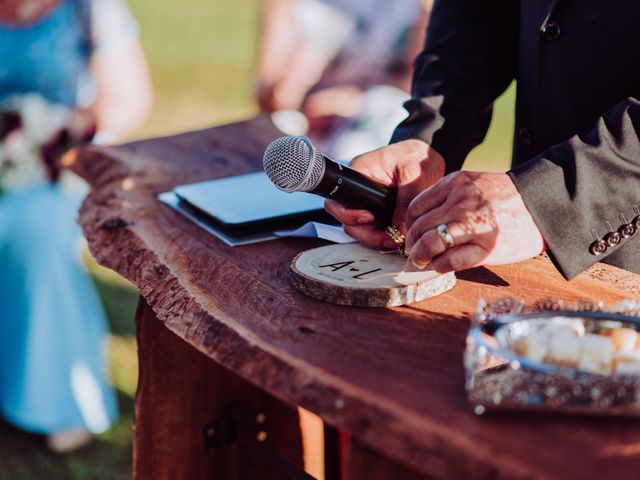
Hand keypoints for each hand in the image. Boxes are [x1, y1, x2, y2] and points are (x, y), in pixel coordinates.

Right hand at [324, 139, 444, 247]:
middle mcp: (358, 190)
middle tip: (388, 239)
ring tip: (396, 241)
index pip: (339, 200)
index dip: (349, 215)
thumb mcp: (413, 172)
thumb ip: (406, 200)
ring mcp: (366, 202)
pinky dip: (383, 237)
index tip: (370, 218)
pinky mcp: (378, 211)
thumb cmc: (416, 156)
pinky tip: (397, 239)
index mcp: (359, 173)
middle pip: (347, 220)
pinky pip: (374, 229)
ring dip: (375, 239)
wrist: (427, 155)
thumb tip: (400, 230)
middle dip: (366, 234)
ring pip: (360, 229)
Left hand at [405, 171, 545, 271]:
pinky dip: (439, 266)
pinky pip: (450, 261)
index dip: (409, 225)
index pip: (415, 207)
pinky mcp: (485, 248)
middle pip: (419, 227)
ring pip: (430, 244)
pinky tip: (440, 266)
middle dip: (412, 244)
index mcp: (455, 184)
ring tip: (422, 261)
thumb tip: (423, 222)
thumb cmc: (507, 198)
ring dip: (421, 256)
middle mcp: (460, 203)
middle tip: (414, 252)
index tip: (412, 233)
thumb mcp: (474, 184)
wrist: (543, 205)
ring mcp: (472, 226)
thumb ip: (449, 197)